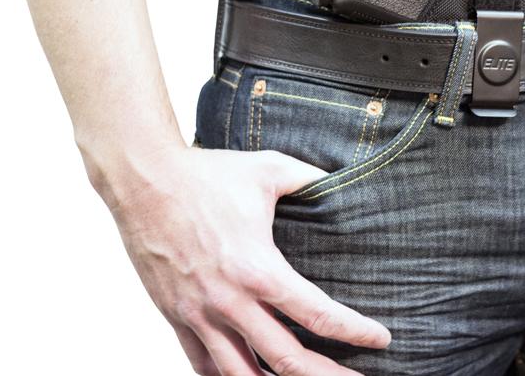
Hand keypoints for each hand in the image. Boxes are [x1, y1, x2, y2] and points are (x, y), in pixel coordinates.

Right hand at [101, 144, 389, 375]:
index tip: (381, 339)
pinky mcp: (176, 318)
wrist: (144, 180)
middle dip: (329, 375)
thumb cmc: (207, 173)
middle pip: (288, 359)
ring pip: (243, 375)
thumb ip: (310, 179)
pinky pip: (203, 366)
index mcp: (258, 269)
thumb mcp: (270, 169)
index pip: (317, 315)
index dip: (355, 331)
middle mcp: (230, 302)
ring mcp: (199, 315)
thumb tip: (340, 180)